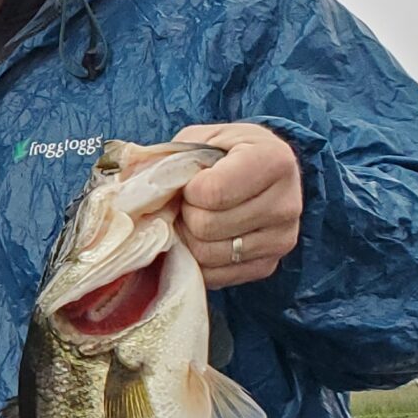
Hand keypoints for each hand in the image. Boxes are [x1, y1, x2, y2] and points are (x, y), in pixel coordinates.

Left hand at [172, 122, 301, 288]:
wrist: (261, 172)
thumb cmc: (225, 153)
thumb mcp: (200, 141)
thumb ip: (168, 160)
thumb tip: (130, 191)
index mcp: (274, 160)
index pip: (212, 193)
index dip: (189, 191)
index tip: (192, 182)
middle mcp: (287, 203)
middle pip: (207, 227)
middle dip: (186, 215)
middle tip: (188, 204)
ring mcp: (282, 239)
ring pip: (208, 255)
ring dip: (189, 238)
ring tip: (195, 218)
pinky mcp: (269, 265)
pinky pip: (216, 276)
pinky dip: (199, 260)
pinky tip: (204, 238)